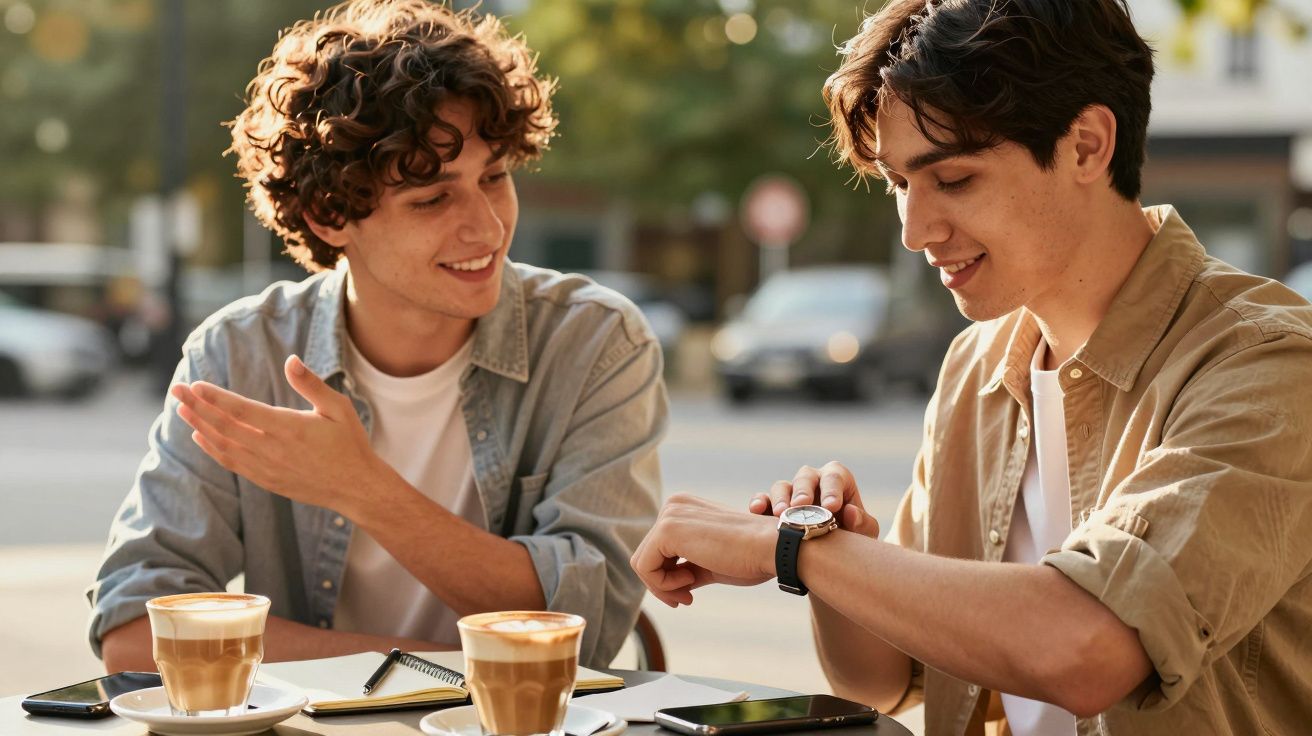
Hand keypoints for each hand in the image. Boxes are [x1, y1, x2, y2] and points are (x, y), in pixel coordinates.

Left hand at [171, 355, 386, 515]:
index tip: (195, 385)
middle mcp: (272, 449)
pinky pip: (231, 463)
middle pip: (224, 426)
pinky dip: (212, 449)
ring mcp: (266, 467)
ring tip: (182, 410)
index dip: (215, 397)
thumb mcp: (338, 408)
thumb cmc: (349, 444)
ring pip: (223, 445)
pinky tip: (200, 437)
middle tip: (175, 390)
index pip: (241, 410)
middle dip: (197, 406)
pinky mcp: (266, 480)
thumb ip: (312, 385)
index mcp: (289, 427)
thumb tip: (291, 360)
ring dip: (200, 426)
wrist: (356, 487)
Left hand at [630, 494, 778, 607]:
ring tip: (689, 593)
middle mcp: (673, 505)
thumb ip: (685, 568)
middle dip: (663, 584)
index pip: (656, 549)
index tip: (688, 593)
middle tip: (687, 599)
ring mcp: (669, 515)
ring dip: (663, 587)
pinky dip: (663, 585)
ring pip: (642, 563)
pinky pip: (645, 567)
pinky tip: (689, 585)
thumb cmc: (749, 557)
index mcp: (684, 508)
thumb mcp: (709, 563)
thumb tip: (662, 585)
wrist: (772, 549)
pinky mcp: (667, 529)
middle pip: (646, 556)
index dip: (667, 578)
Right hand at [748, 461, 879, 537]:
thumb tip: (851, 513)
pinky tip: (756, 511)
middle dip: (803, 491)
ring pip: (782, 486)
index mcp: (836, 481)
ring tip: (780, 514)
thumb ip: (863, 524)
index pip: (834, 477)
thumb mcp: (862, 534)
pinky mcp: (771, 506)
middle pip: (805, 477)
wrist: (829, 554)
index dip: (832, 490)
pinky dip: (759, 502)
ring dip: (780, 499)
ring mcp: (790, 493)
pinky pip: (762, 499)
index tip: (832, 507)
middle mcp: (812, 482)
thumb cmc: (850, 537)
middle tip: (801, 506)